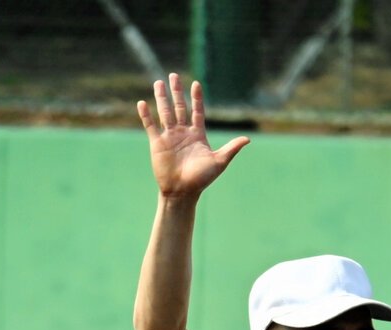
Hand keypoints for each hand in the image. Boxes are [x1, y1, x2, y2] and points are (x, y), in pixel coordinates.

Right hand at [138, 72, 248, 199]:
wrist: (182, 192)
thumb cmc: (202, 179)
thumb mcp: (219, 161)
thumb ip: (232, 148)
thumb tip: (248, 139)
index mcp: (197, 134)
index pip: (197, 111)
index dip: (197, 98)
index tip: (196, 84)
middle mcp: (183, 133)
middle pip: (179, 107)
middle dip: (177, 91)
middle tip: (173, 75)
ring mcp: (169, 137)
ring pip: (165, 113)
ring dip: (162, 98)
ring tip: (158, 83)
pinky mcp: (157, 144)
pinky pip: (151, 126)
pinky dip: (146, 115)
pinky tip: (142, 103)